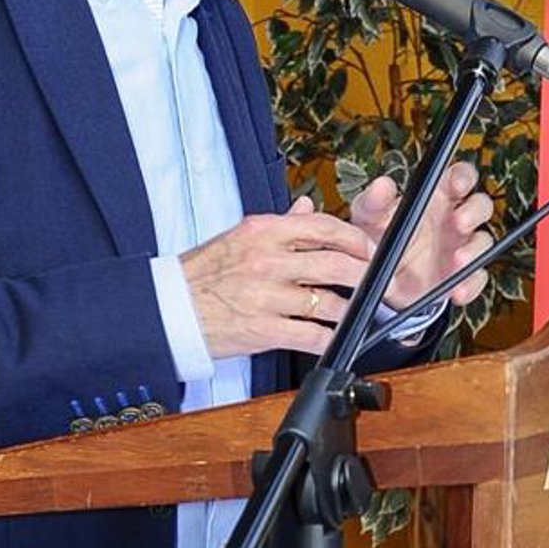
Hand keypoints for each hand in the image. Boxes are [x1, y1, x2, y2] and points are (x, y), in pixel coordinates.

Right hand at [181, 198, 376, 359]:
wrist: (169, 309)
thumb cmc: (200, 275)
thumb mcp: (238, 237)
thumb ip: (279, 225)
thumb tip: (306, 209)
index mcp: (262, 231)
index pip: (322, 227)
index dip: (354, 238)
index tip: (368, 248)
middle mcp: (266, 261)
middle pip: (334, 263)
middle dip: (365, 274)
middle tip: (380, 281)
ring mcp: (266, 297)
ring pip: (329, 302)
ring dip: (350, 309)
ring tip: (358, 311)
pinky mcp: (264, 330)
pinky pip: (311, 335)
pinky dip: (330, 338)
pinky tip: (336, 338)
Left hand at [352, 161, 495, 317]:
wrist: (377, 280)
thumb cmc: (377, 237)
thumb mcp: (369, 217)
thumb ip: (373, 201)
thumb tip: (382, 186)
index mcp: (435, 198)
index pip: (459, 178)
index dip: (464, 177)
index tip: (458, 185)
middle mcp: (453, 220)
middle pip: (480, 206)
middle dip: (474, 212)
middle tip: (460, 222)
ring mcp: (459, 248)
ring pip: (482, 242)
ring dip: (474, 250)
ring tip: (458, 261)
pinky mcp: (458, 276)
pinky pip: (475, 279)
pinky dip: (470, 285)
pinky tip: (457, 290)